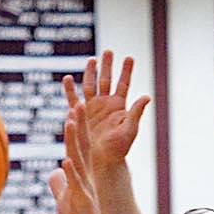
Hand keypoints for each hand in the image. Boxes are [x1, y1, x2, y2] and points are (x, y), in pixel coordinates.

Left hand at [49, 104, 106, 213]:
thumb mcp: (64, 199)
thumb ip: (59, 184)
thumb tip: (54, 173)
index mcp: (81, 175)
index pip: (78, 147)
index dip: (76, 129)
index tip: (73, 109)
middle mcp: (85, 177)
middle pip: (81, 147)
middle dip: (79, 125)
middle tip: (78, 103)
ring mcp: (84, 188)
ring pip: (79, 160)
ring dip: (74, 141)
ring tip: (70, 122)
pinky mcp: (82, 201)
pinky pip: (76, 184)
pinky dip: (71, 172)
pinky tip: (66, 160)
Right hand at [63, 52, 149, 167]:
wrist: (102, 162)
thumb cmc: (118, 149)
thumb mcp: (129, 130)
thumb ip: (136, 112)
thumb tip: (146, 96)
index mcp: (118, 107)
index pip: (123, 84)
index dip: (126, 71)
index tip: (129, 58)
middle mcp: (105, 105)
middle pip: (106, 80)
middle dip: (107, 66)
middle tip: (108, 51)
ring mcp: (92, 109)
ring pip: (90, 85)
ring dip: (91, 72)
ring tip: (92, 59)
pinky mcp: (81, 115)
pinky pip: (73, 100)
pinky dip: (70, 90)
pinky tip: (67, 79)